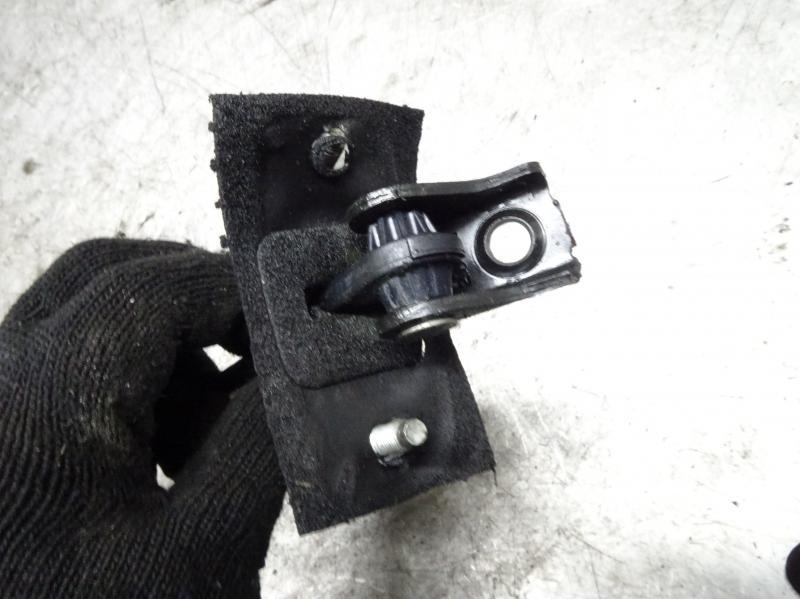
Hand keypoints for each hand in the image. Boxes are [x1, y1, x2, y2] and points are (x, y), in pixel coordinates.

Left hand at [0, 239, 283, 597]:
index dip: (235, 289)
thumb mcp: (202, 549)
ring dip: (165, 345)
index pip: (151, 289)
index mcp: (41, 403)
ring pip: (84, 318)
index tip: (296, 321)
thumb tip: (297, 366)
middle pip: (104, 280)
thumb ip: (260, 440)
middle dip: (196, 303)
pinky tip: (162, 452)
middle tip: (256, 350)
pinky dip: (131, 382)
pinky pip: (66, 366)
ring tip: (209, 422)